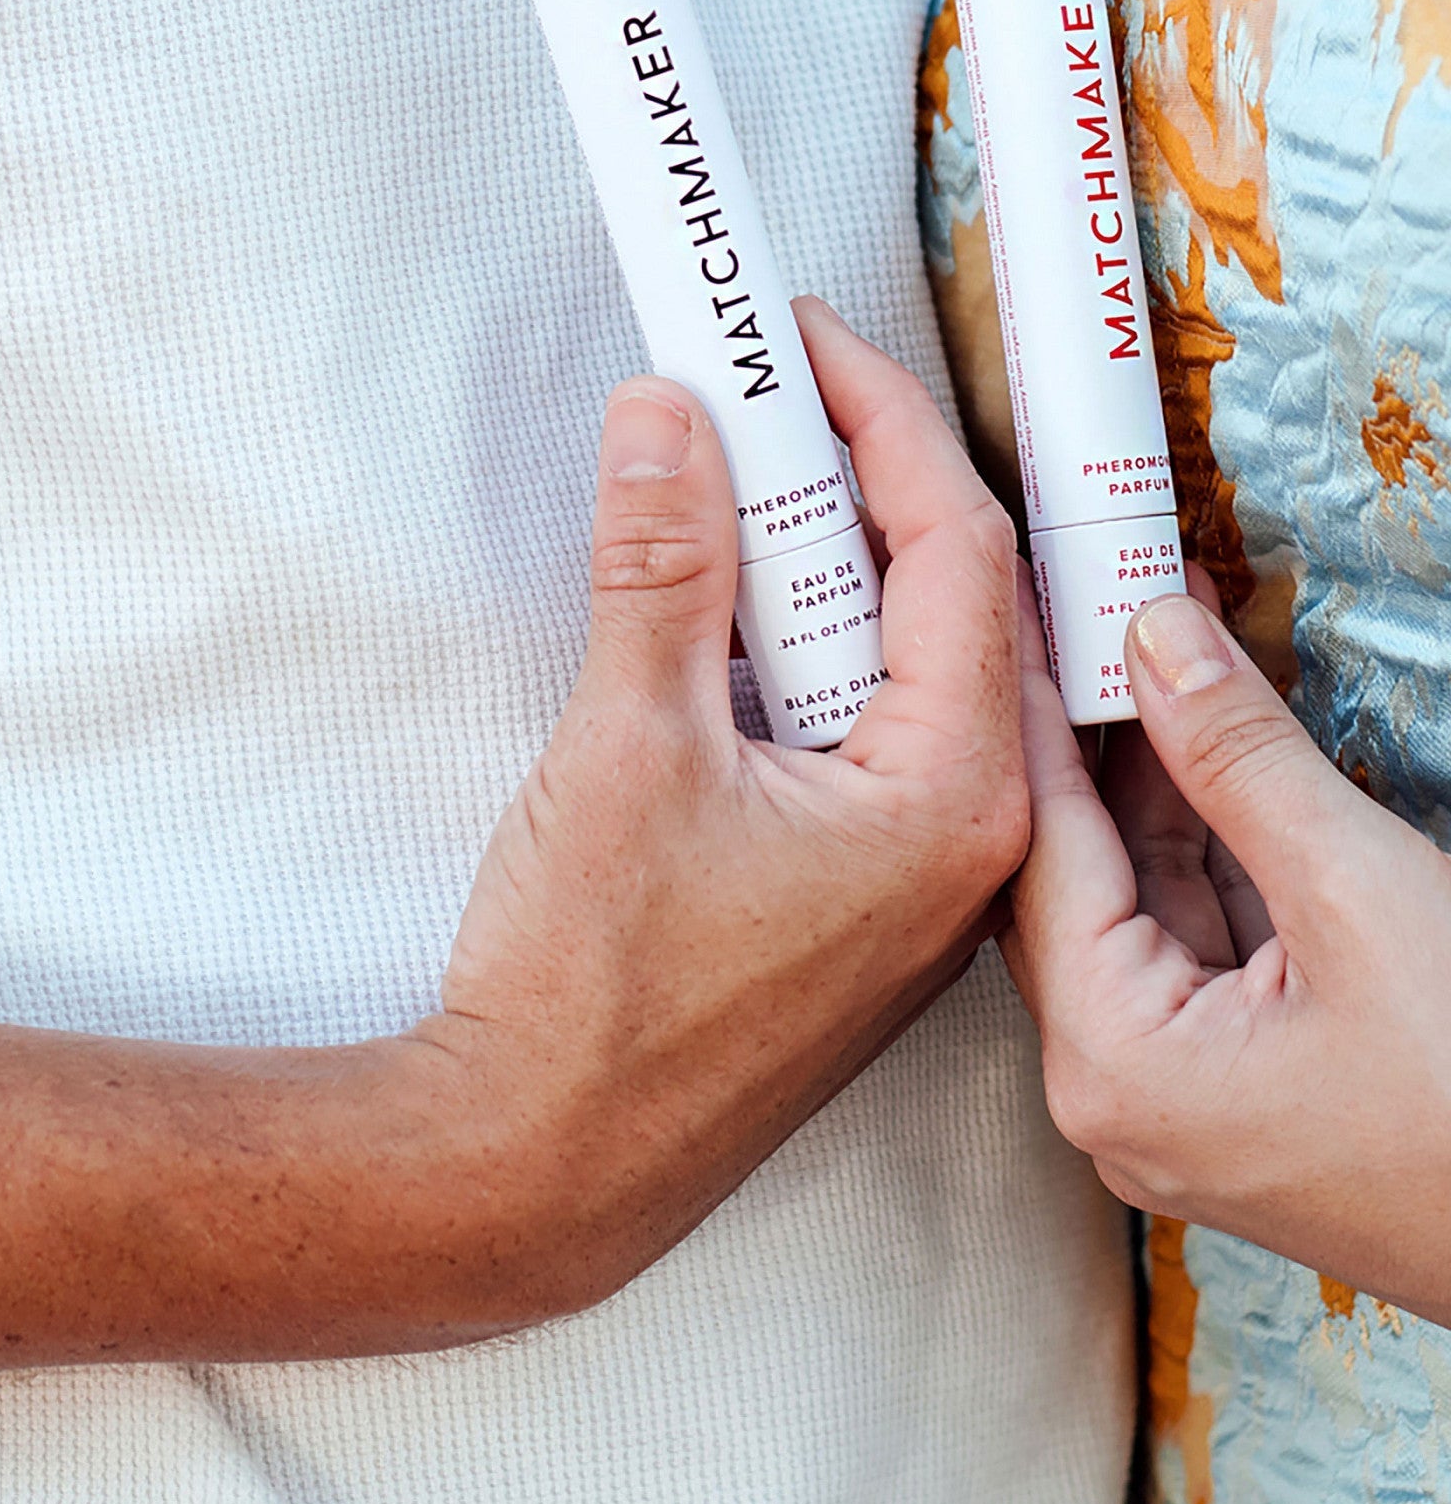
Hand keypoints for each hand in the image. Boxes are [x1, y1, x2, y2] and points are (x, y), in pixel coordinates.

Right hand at [422, 298, 1026, 1325]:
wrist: (536, 1164)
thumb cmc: (593, 991)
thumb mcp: (626, 744)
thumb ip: (660, 564)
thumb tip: (667, 415)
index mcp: (954, 796)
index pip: (957, 548)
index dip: (881, 418)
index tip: (799, 338)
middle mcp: (968, 835)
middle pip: (942, 594)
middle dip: (847, 475)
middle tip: (752, 388)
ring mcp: (919, 874)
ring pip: (898, 659)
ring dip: (814, 559)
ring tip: (725, 474)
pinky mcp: (858, 893)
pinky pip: (860, 724)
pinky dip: (798, 645)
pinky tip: (721, 602)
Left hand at [1003, 574, 1450, 1323]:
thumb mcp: (1355, 890)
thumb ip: (1235, 755)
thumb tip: (1155, 634)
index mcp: (1112, 1064)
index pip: (1041, 843)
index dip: (1040, 708)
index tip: (1025, 607)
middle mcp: (1117, 1095)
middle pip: (1077, 871)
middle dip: (1100, 732)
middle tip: (1094, 607)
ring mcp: (1179, 1102)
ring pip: (1142, 899)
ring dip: (1161, 779)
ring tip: (1162, 648)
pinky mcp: (1243, 1094)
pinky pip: (1200, 942)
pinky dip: (1212, 845)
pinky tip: (1214, 748)